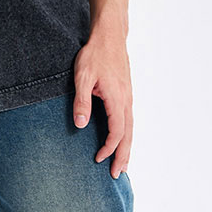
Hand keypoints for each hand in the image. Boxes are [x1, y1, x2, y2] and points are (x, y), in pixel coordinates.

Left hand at [72, 22, 132, 179]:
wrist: (110, 36)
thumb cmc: (95, 54)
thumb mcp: (82, 75)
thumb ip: (81, 100)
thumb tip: (81, 125)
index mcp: (116, 98)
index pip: (116, 131)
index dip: (109, 148)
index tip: (98, 159)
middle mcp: (126, 100)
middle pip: (128, 135)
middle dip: (123, 156)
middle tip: (118, 175)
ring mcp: (128, 97)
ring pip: (131, 128)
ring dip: (127, 147)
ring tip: (123, 165)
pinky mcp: (126, 93)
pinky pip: (129, 119)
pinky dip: (127, 135)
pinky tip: (122, 140)